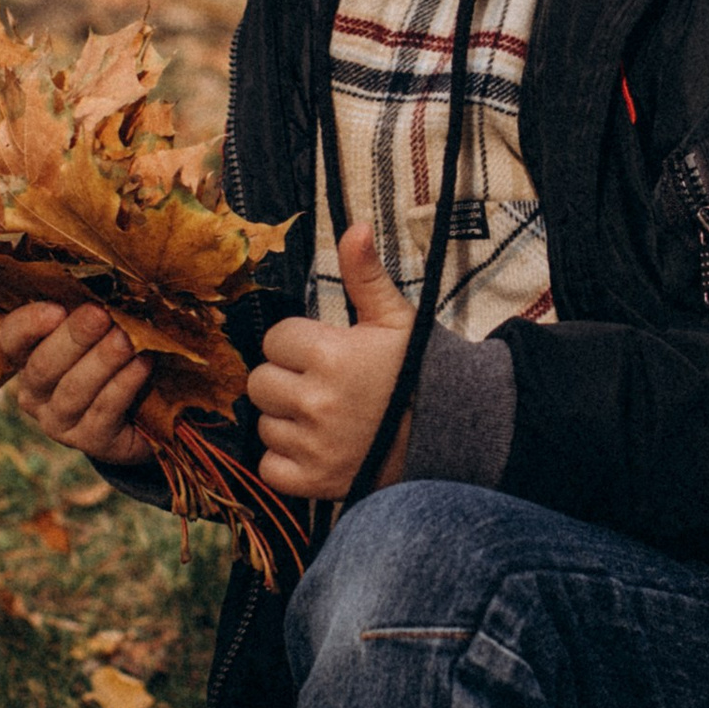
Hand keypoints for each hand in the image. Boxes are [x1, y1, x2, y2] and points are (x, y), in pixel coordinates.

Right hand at [0, 300, 152, 466]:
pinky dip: (124, 384)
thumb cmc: (113, 359)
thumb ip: (90, 312)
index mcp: (27, 357)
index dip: (28, 324)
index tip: (57, 309)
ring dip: (102, 361)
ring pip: (74, 390)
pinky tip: (143, 364)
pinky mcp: (91, 441)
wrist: (142, 415)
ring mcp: (59, 422)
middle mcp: (34, 393)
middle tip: (100, 314)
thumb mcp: (97, 332)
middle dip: (73, 338)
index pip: (10, 338)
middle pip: (43, 366)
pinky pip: (104, 410)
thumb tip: (105, 285)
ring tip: (125, 340)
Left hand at [246, 225, 413, 498]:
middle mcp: (317, 402)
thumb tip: (354, 226)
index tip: (324, 352)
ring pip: (264, 424)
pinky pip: (268, 466)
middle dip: (285, 379)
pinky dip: (285, 459)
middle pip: (260, 382)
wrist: (448, 434)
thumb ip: (365, 275)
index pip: (276, 340)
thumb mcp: (394, 318)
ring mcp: (314, 445)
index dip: (297, 344)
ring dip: (286, 419)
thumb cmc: (417, 371)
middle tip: (320, 384)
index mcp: (332, 356)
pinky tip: (314, 445)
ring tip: (323, 415)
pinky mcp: (314, 481)